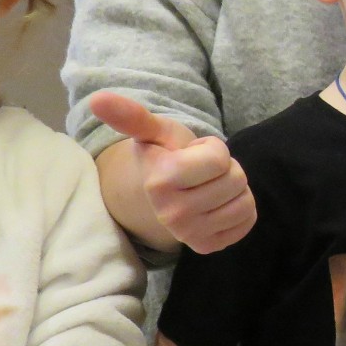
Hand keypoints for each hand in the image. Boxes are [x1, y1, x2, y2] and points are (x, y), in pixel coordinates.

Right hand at [90, 92, 253, 252]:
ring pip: (244, 201)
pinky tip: (217, 204)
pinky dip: (239, 209)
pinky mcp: (207, 247)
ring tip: (208, 185)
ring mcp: (190, 235)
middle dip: (224, 168)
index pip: (219, 159)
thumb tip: (97, 98)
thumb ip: (131, 116)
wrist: (163, 193)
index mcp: (159, 182)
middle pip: (236, 179)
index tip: (192, 154)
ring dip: (234, 189)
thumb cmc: (163, 155)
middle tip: (201, 171)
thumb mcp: (154, 131)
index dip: (212, 149)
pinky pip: (247, 220)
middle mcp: (172, 215)